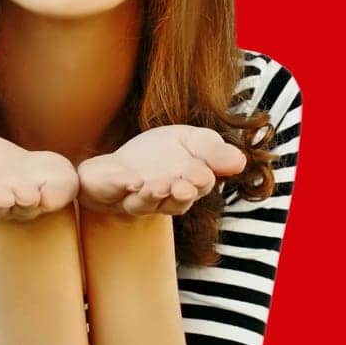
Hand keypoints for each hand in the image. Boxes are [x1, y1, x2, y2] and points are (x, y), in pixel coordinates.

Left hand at [76, 125, 246, 216]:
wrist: (115, 163)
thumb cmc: (157, 156)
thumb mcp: (190, 141)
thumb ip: (212, 150)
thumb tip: (240, 161)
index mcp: (184, 188)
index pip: (196, 187)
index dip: (199, 181)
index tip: (203, 174)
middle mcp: (160, 199)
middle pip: (172, 203)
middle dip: (178, 195)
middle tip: (183, 186)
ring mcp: (131, 198)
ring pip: (142, 204)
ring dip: (150, 196)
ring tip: (154, 185)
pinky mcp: (105, 191)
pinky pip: (111, 191)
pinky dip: (119, 186)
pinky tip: (129, 180)